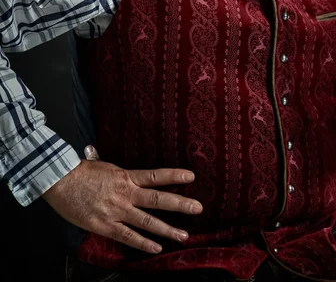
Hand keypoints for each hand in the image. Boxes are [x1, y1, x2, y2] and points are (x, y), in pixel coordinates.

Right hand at [42, 145, 202, 253]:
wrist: (59, 182)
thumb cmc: (80, 172)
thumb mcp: (103, 165)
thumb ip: (116, 170)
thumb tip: (118, 165)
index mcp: (126, 177)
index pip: (155, 176)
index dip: (174, 176)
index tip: (191, 177)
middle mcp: (125, 194)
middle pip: (158, 200)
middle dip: (180, 205)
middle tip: (198, 209)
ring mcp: (116, 211)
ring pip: (147, 222)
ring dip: (167, 229)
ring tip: (184, 235)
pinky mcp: (105, 226)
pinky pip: (128, 236)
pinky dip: (143, 243)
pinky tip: (156, 248)